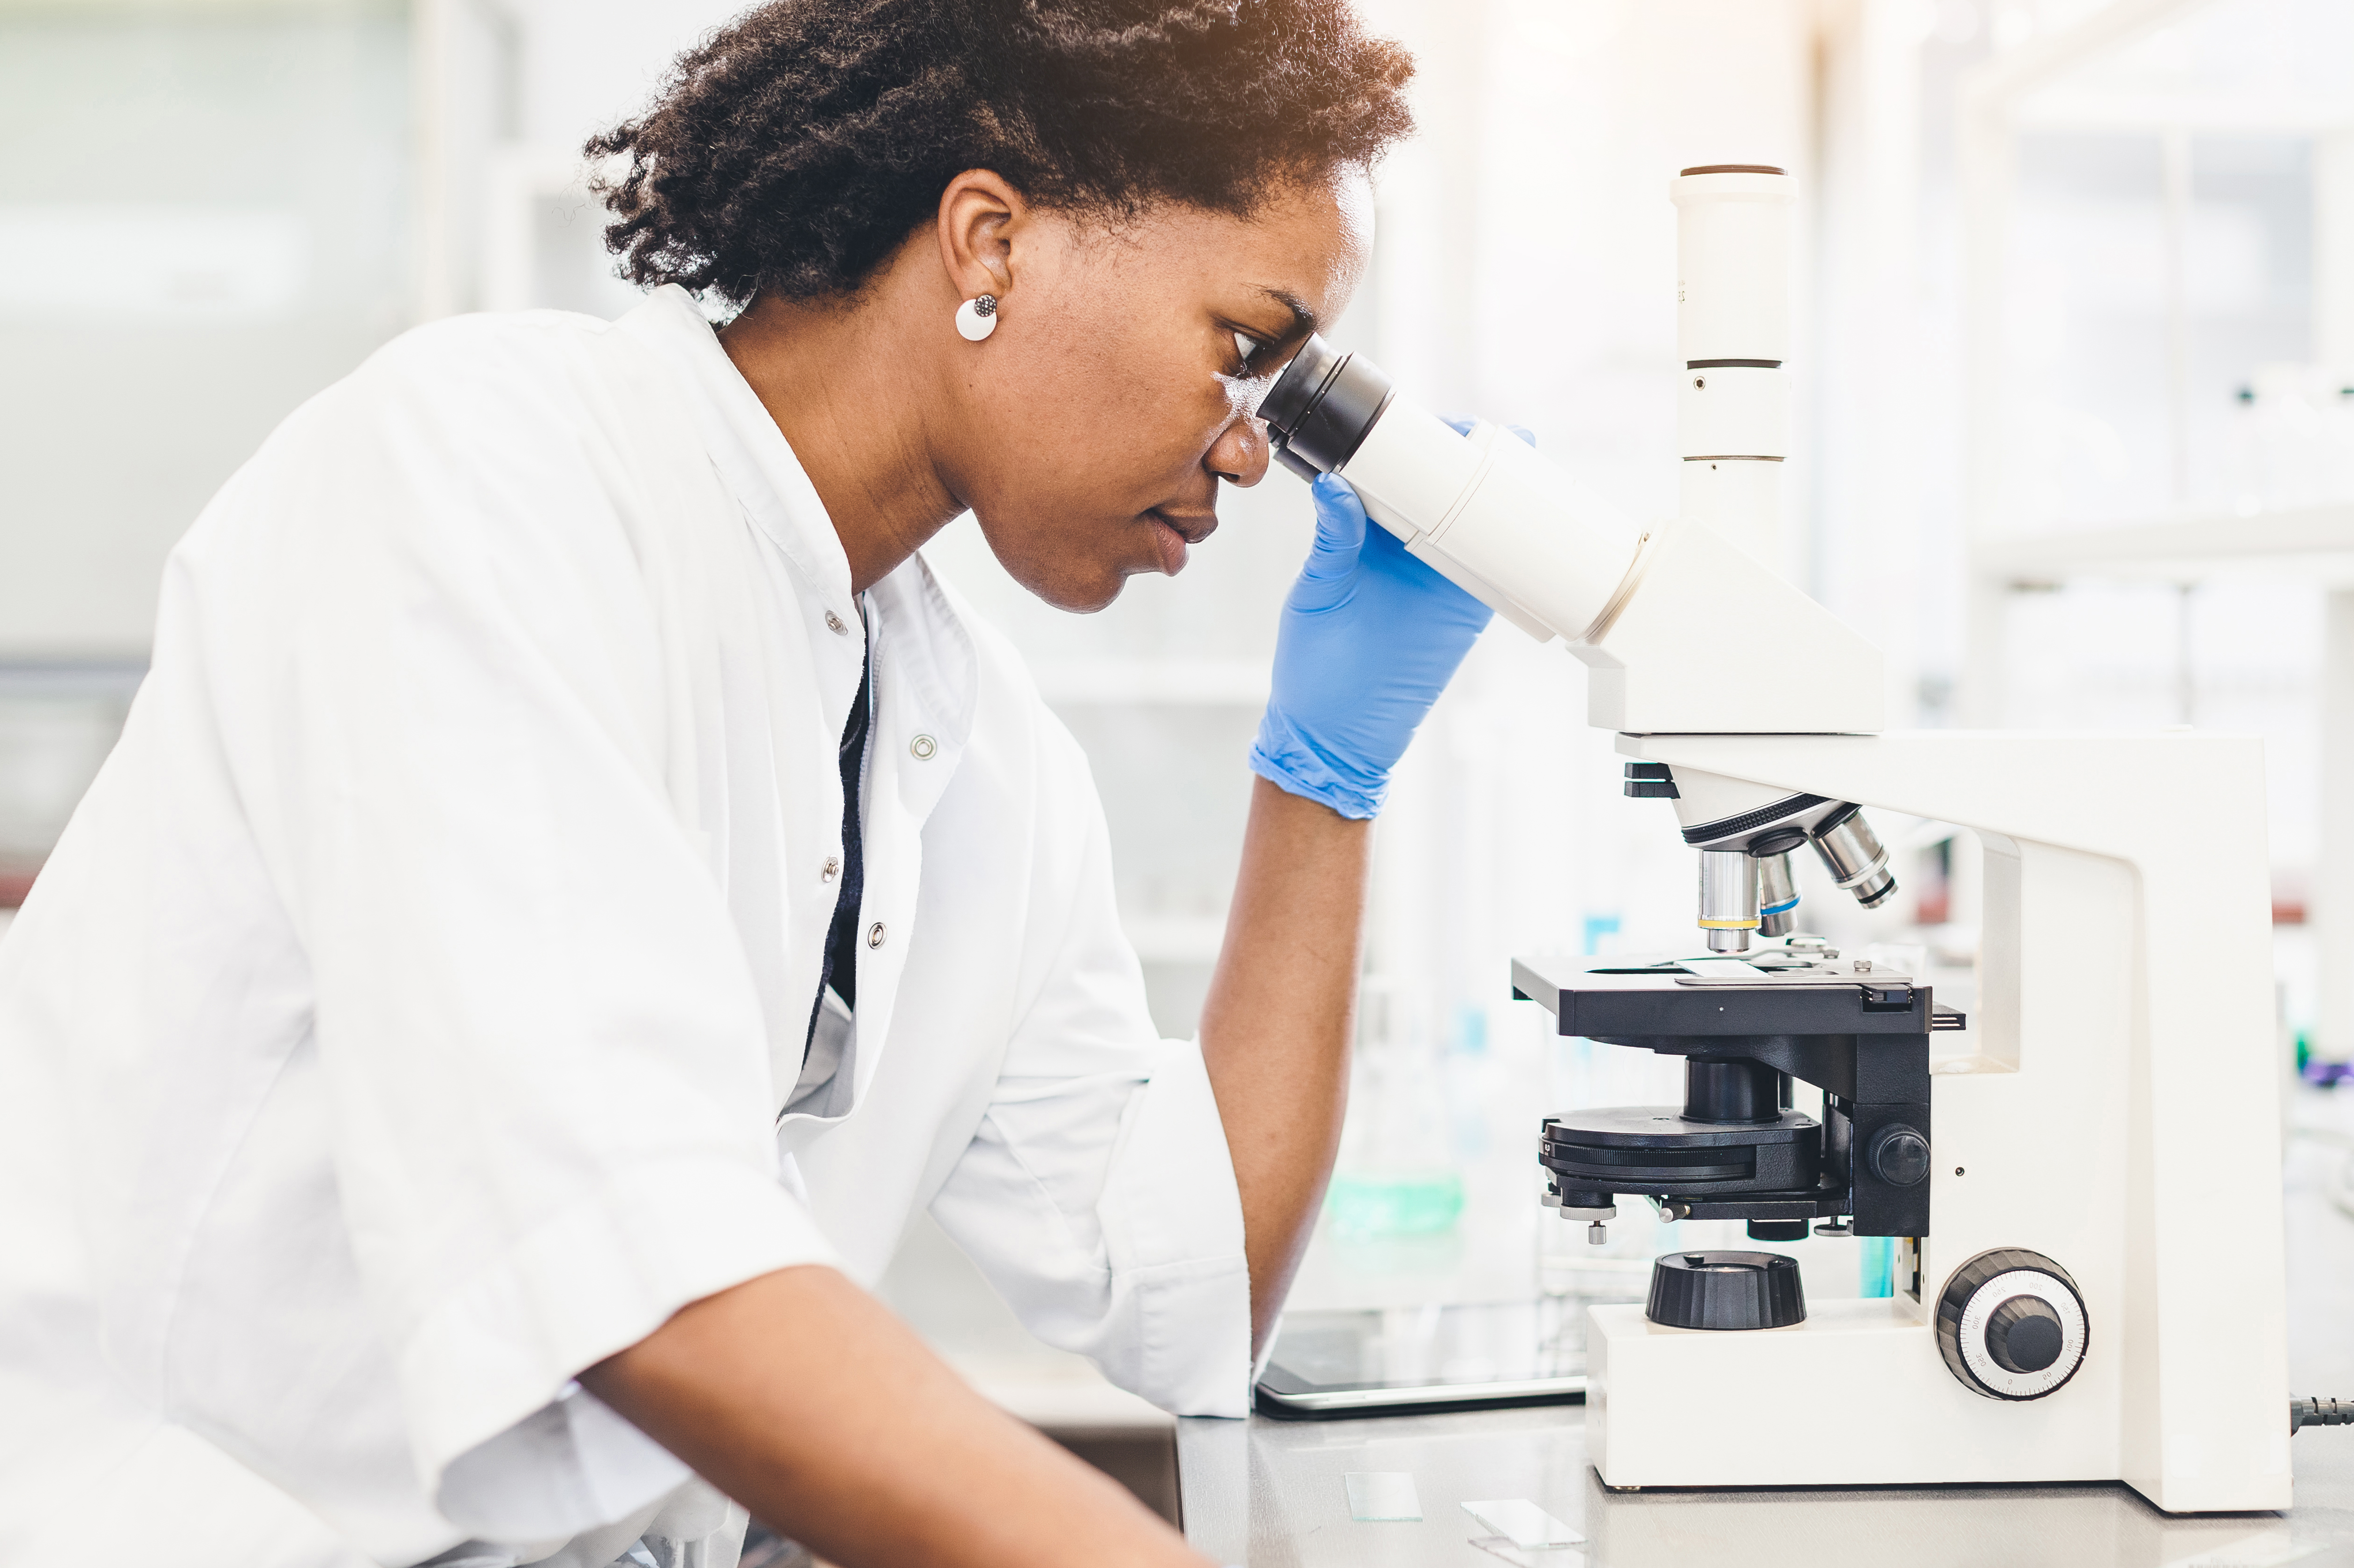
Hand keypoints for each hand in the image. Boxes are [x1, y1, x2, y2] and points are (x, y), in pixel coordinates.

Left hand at [1247, 447, 1501, 818]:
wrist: (1337, 732)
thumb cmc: (1317, 663)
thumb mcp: (1320, 590)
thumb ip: (1333, 540)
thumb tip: (1335, 485)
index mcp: (1368, 528)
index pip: (1401, 468)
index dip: (1424, 440)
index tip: (1442, 425)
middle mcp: (1411, 543)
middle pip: (1453, 483)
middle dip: (1477, 455)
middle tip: (1492, 440)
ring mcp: (1445, 573)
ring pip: (1484, 516)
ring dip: (1505, 490)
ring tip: (1524, 464)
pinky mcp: (1471, 605)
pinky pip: (1505, 565)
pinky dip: (1526, 541)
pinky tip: (1541, 516)